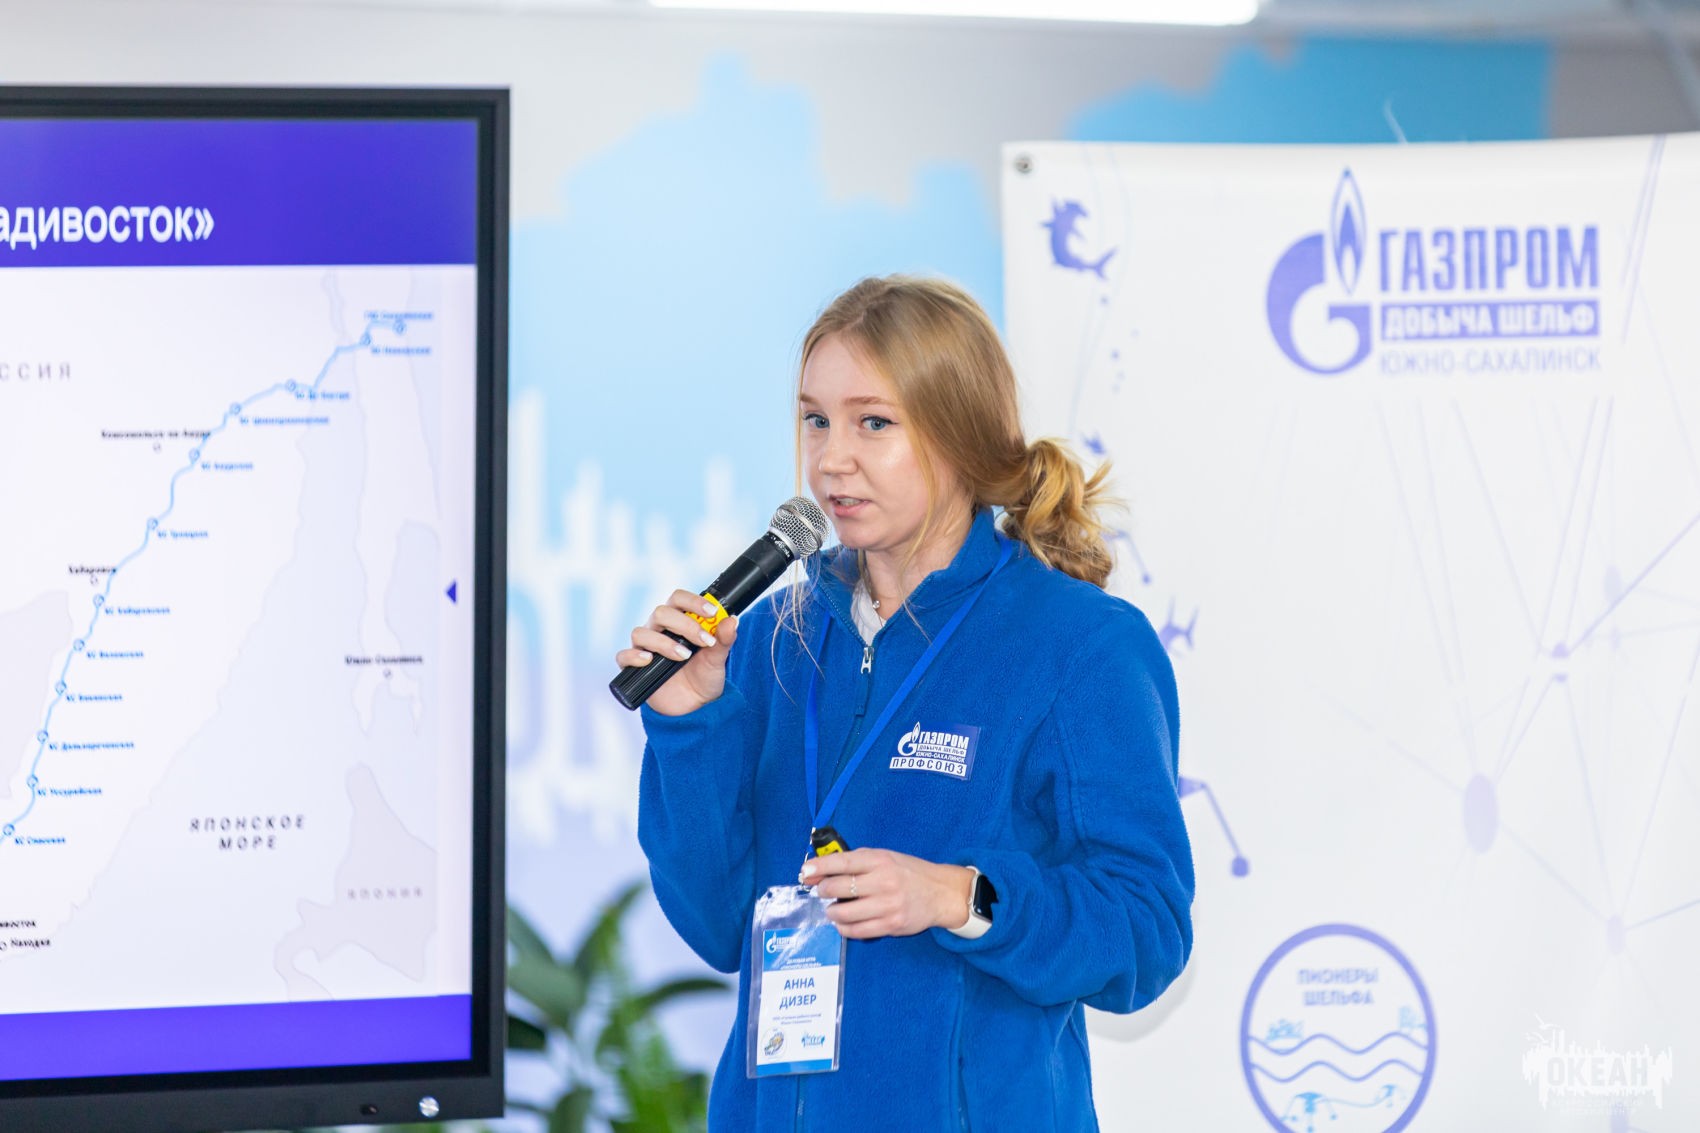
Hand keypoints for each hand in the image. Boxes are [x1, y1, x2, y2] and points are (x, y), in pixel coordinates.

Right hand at [613, 591, 738, 716]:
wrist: (695, 707)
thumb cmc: (704, 677)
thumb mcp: (718, 659)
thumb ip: (724, 640)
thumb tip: (732, 620)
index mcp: (679, 621)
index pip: (679, 599)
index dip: (693, 601)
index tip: (712, 612)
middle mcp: (659, 630)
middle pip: (661, 612)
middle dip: (684, 624)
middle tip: (704, 640)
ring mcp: (646, 648)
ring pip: (641, 632)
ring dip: (664, 643)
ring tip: (684, 656)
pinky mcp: (635, 667)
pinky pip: (624, 656)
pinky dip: (634, 656)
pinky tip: (649, 660)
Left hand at [798, 848, 974, 939]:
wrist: (940, 893)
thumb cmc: (908, 873)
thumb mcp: (885, 858)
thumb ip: (856, 862)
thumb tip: (820, 871)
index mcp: (880, 860)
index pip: (842, 862)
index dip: (819, 867)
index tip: (805, 872)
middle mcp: (883, 882)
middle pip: (837, 888)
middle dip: (823, 891)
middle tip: (824, 892)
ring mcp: (887, 905)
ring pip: (843, 913)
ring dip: (832, 912)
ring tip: (835, 909)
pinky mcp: (890, 925)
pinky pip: (856, 931)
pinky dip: (844, 928)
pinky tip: (845, 922)